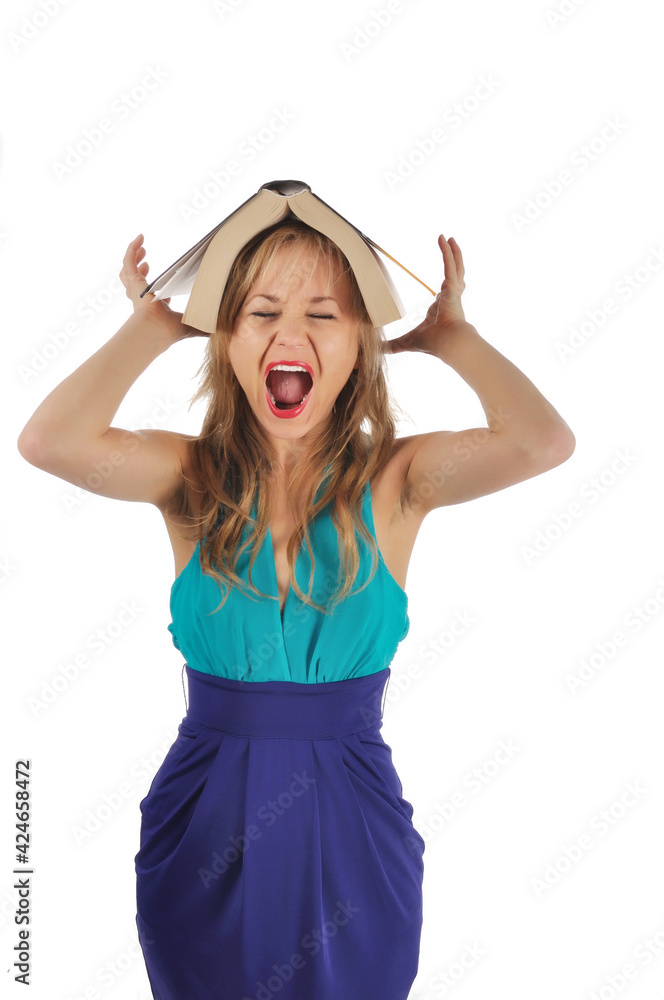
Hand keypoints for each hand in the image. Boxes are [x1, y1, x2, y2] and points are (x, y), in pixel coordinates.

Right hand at [120, 234, 207, 341]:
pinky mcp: (134, 282)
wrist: (156, 330)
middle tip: (147, 263)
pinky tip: (140, 238)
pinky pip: (128, 261)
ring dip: (134, 258)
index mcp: (155, 309)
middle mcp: (143, 299)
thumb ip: (205, 327)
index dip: (157, 293)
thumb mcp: (192, 326)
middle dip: (141, 271)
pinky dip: (132, 249)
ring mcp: (136, 290)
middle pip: (136, 283)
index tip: (165, 291)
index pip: (154, 298)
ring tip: (142, 249)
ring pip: (128, 271)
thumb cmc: (170, 331)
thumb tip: (222, 330)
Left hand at [385, 234, 466, 356]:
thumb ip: (394, 344)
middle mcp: (450, 298)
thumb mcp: (408, 342)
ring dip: (453, 252)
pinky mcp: (452, 287)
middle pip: (455, 275)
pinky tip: (445, 240)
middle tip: (451, 248)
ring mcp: (453, 291)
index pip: (446, 293)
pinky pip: (450, 265)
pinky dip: (448, 252)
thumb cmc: (433, 344)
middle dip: (453, 261)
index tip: (447, 284)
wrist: (449, 343)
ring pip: (456, 266)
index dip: (448, 286)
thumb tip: (379, 350)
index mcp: (442, 309)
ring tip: (450, 238)